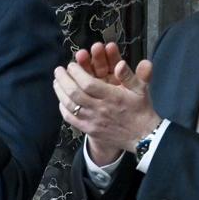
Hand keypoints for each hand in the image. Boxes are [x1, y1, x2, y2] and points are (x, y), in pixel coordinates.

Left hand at [54, 46, 158, 165]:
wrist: (141, 135)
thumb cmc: (140, 109)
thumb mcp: (141, 89)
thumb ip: (130, 75)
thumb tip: (120, 64)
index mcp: (112, 97)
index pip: (88, 84)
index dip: (77, 73)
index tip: (71, 65)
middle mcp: (100, 109)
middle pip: (75, 93)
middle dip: (64, 79)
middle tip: (58, 70)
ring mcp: (92, 120)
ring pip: (70, 105)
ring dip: (60, 92)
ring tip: (56, 81)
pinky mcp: (88, 129)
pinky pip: (70, 118)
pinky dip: (63, 107)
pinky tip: (61, 99)